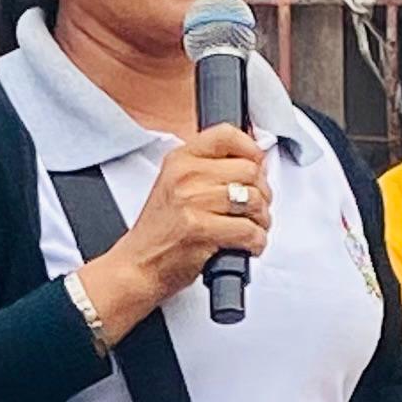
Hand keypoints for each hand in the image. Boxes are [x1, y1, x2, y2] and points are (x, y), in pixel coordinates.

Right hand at [79, 125, 274, 333]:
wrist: (139, 266)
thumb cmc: (160, 232)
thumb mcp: (176, 185)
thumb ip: (210, 169)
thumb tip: (256, 162)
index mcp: (180, 160)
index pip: (227, 135)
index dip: (252, 150)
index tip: (257, 166)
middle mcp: (186, 176)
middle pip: (249, 170)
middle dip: (262, 193)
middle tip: (256, 208)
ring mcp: (193, 203)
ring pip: (254, 201)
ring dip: (262, 220)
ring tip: (251, 228)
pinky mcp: (201, 231)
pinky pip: (249, 231)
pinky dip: (256, 242)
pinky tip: (246, 246)